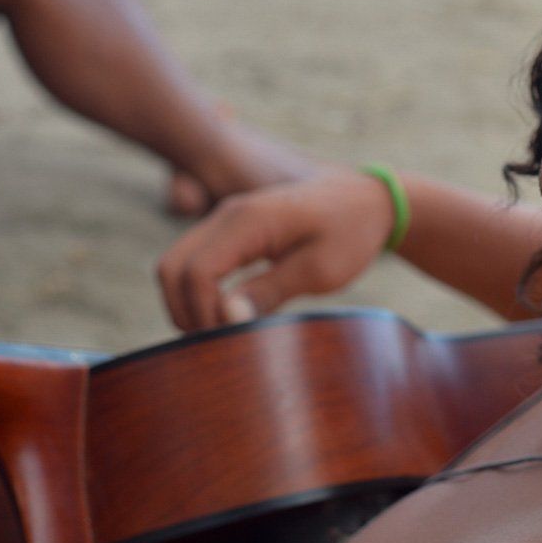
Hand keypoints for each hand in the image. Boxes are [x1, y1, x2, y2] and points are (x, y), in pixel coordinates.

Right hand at [158, 171, 396, 331]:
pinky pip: (195, 260)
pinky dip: (197, 290)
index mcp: (248, 220)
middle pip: (172, 268)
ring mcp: (226, 219)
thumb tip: (226, 318)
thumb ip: (270, 291)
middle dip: (185, 311)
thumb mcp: (320, 269)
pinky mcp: (232, 230)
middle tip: (219, 341)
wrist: (369, 201)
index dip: (204, 314)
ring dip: (187, 302)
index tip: (233, 338)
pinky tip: (226, 312)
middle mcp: (228, 214)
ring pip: (175, 265)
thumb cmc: (350, 232)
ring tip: (222, 331)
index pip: (196, 272)